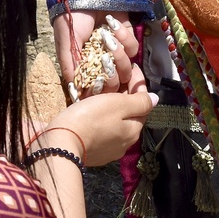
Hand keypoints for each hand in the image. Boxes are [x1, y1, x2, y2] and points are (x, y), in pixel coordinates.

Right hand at [32, 86, 157, 168]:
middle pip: (130, 112)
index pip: (143, 102)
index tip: (131, 67)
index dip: (138, 83)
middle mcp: (125, 142)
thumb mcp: (118, 104)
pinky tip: (92, 108)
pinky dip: (101, 116)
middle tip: (115, 75)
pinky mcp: (94, 150)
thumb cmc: (91, 118)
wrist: (62, 143)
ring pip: (116, 121)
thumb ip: (139, 102)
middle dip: (125, 94)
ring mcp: (109, 149)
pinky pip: (102, 128)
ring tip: (102, 89)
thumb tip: (155, 99)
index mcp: (134, 130)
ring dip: (112, 105)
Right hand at [53, 9, 140, 94]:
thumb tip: (75, 94)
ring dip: (118, 53)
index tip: (99, 82)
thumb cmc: (70, 19)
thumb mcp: (66, 45)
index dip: (101, 89)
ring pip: (127, 69)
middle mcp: (102, 63)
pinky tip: (112, 25)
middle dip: (113, 73)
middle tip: (105, 59)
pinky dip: (124, 38)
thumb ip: (70, 68)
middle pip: (116, 83)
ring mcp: (116, 52)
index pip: (98, 89)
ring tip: (107, 37)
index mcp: (87, 68)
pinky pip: (133, 48)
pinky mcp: (127, 38)